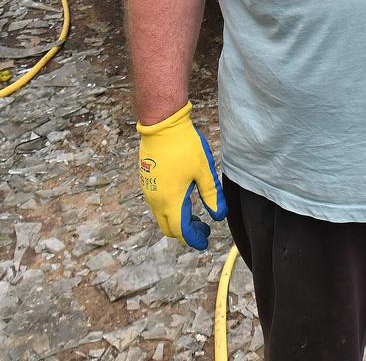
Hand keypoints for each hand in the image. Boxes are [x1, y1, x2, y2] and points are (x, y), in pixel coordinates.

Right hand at [137, 102, 225, 249]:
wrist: (162, 125)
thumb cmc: (184, 147)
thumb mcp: (204, 172)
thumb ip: (212, 196)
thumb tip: (218, 216)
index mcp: (170, 201)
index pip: (182, 231)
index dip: (195, 239)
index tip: (206, 241)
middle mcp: (155, 200)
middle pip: (169, 228)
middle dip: (186, 232)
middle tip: (203, 227)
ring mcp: (149, 190)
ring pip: (162, 216)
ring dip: (177, 219)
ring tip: (195, 212)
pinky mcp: (147, 180)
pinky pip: (157, 203)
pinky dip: (170, 208)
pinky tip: (183, 197)